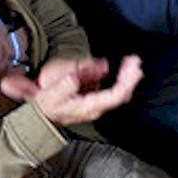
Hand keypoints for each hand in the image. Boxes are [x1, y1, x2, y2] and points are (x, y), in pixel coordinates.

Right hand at [1, 55, 142, 126]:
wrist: (42, 117)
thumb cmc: (47, 105)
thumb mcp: (50, 95)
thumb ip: (63, 86)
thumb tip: (74, 78)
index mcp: (89, 107)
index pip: (115, 96)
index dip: (126, 81)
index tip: (131, 67)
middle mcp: (97, 108)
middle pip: (122, 94)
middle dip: (131, 77)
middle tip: (135, 61)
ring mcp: (99, 105)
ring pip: (121, 92)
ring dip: (129, 76)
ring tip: (133, 62)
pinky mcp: (98, 100)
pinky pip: (116, 90)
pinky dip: (123, 78)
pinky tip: (126, 68)